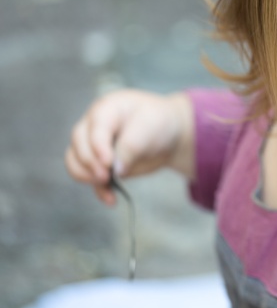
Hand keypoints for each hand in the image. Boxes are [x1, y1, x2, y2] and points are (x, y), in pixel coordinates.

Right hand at [64, 89, 193, 204]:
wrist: (169, 134)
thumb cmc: (159, 123)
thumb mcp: (150, 128)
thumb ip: (131, 147)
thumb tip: (116, 171)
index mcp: (106, 109)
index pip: (95, 128)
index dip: (98, 147)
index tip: (108, 163)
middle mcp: (93, 125)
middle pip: (78, 144)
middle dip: (90, 163)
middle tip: (105, 177)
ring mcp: (93, 144)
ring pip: (75, 161)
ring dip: (87, 177)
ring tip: (106, 186)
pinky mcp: (99, 163)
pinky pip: (88, 177)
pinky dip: (98, 189)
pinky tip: (111, 199)